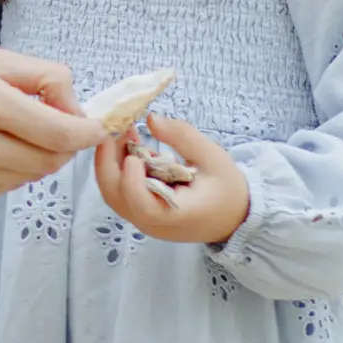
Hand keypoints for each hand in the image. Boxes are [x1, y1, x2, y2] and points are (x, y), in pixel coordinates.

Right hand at [0, 49, 99, 198]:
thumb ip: (36, 75)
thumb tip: (74, 103)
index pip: (61, 132)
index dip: (87, 132)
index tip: (95, 125)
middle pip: (51, 158)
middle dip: (64, 144)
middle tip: (56, 125)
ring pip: (31, 175)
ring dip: (38, 156)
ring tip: (17, 133)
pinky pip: (6, 187)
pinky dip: (13, 170)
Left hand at [93, 112, 248, 247]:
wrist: (234, 217)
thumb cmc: (226, 188)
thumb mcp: (212, 157)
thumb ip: (182, 137)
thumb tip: (150, 119)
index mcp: (175, 215)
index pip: (142, 205)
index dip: (131, 180)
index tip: (133, 153)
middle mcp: (152, 222)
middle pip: (115, 196)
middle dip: (108, 159)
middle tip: (116, 128)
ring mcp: (143, 220)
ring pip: (113, 192)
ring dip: (112, 160)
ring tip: (125, 132)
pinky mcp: (140, 212)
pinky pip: (120, 191)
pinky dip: (120, 167)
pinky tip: (132, 145)